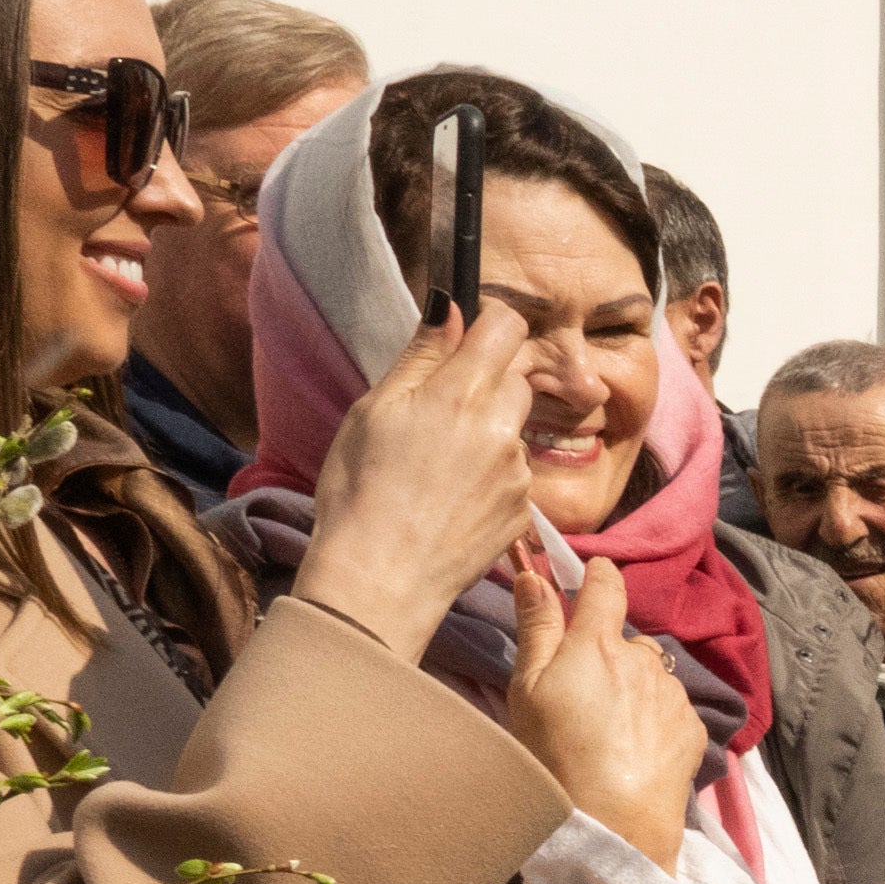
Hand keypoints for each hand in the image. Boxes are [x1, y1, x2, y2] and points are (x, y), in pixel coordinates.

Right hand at [286, 301, 556, 646]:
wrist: (382, 576)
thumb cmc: (360, 489)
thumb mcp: (375, 410)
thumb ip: (421, 356)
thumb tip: (448, 307)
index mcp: (462, 394)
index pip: (506, 327)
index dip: (487, 324)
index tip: (462, 340)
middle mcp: (503, 428)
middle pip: (516, 376)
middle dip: (485, 380)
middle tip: (437, 407)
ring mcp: (519, 472)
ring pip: (514, 427)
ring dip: (487, 429)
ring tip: (437, 462)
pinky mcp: (524, 510)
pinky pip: (514, 473)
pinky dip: (490, 473)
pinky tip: (451, 495)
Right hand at [500, 547, 702, 860]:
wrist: (615, 821)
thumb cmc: (556, 753)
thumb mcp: (528, 688)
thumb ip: (536, 628)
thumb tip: (534, 574)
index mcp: (598, 643)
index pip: (606, 586)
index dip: (597, 574)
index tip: (591, 573)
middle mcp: (644, 660)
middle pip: (626, 639)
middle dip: (608, 652)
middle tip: (582, 691)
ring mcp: (674, 694)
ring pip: (651, 674)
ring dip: (633, 685)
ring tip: (608, 727)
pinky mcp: (694, 728)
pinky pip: (670, 708)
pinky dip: (654, 717)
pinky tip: (633, 747)